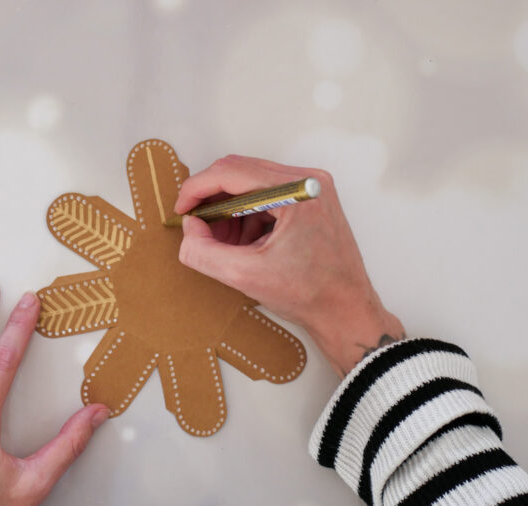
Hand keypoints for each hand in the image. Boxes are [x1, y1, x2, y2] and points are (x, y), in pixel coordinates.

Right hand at [175, 155, 404, 377]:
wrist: (346, 312)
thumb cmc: (311, 295)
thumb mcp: (245, 277)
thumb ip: (203, 252)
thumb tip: (188, 229)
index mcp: (298, 191)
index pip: (232, 172)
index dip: (197, 189)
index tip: (181, 210)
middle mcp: (308, 181)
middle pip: (240, 172)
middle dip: (212, 201)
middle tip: (197, 229)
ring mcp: (311, 189)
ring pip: (250, 184)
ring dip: (228, 211)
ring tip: (223, 245)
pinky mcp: (309, 201)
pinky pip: (265, 197)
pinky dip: (246, 217)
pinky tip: (244, 245)